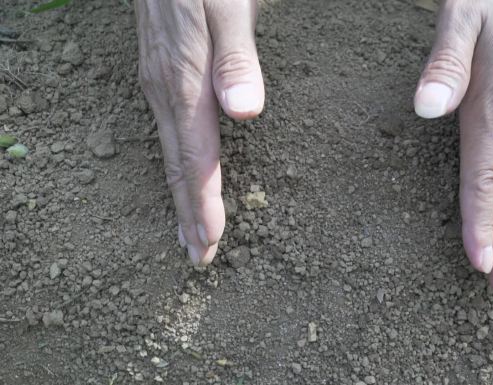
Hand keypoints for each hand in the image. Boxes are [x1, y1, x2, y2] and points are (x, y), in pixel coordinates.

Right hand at [135, 0, 263, 264]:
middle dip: (190, 214)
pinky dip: (177, 169)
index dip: (203, 201)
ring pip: (170, 154)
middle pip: (177, 166)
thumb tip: (245, 112)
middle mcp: (164, 90)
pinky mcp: (161, 77)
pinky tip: (181, 179)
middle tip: (199, 257)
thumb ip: (236, 59)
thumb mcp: (227, 7)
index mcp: (183, 81)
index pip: (195, 156)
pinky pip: (168, 136)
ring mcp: (158, 84)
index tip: (210, 242)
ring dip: (182, 198)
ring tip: (191, 234)